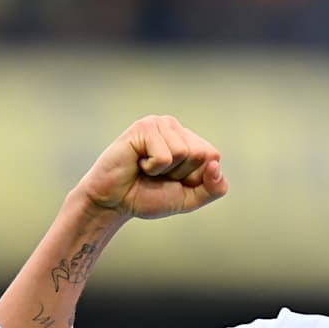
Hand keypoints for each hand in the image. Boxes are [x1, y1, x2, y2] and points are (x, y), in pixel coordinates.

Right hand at [75, 115, 228, 220]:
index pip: (213, 157)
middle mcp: (176, 127)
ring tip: (147, 169)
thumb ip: (214, 187)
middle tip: (157, 176)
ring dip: (165, 171)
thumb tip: (215, 164)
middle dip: (181, 174)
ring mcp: (159, 124)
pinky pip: (165, 155)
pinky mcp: (143, 127)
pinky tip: (138, 163)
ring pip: (184, 153)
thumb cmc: (148, 197)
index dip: (196, 178)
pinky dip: (152, 168)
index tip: (173, 181)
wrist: (113, 203)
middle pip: (201, 154)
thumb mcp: (190, 198)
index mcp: (189, 140)